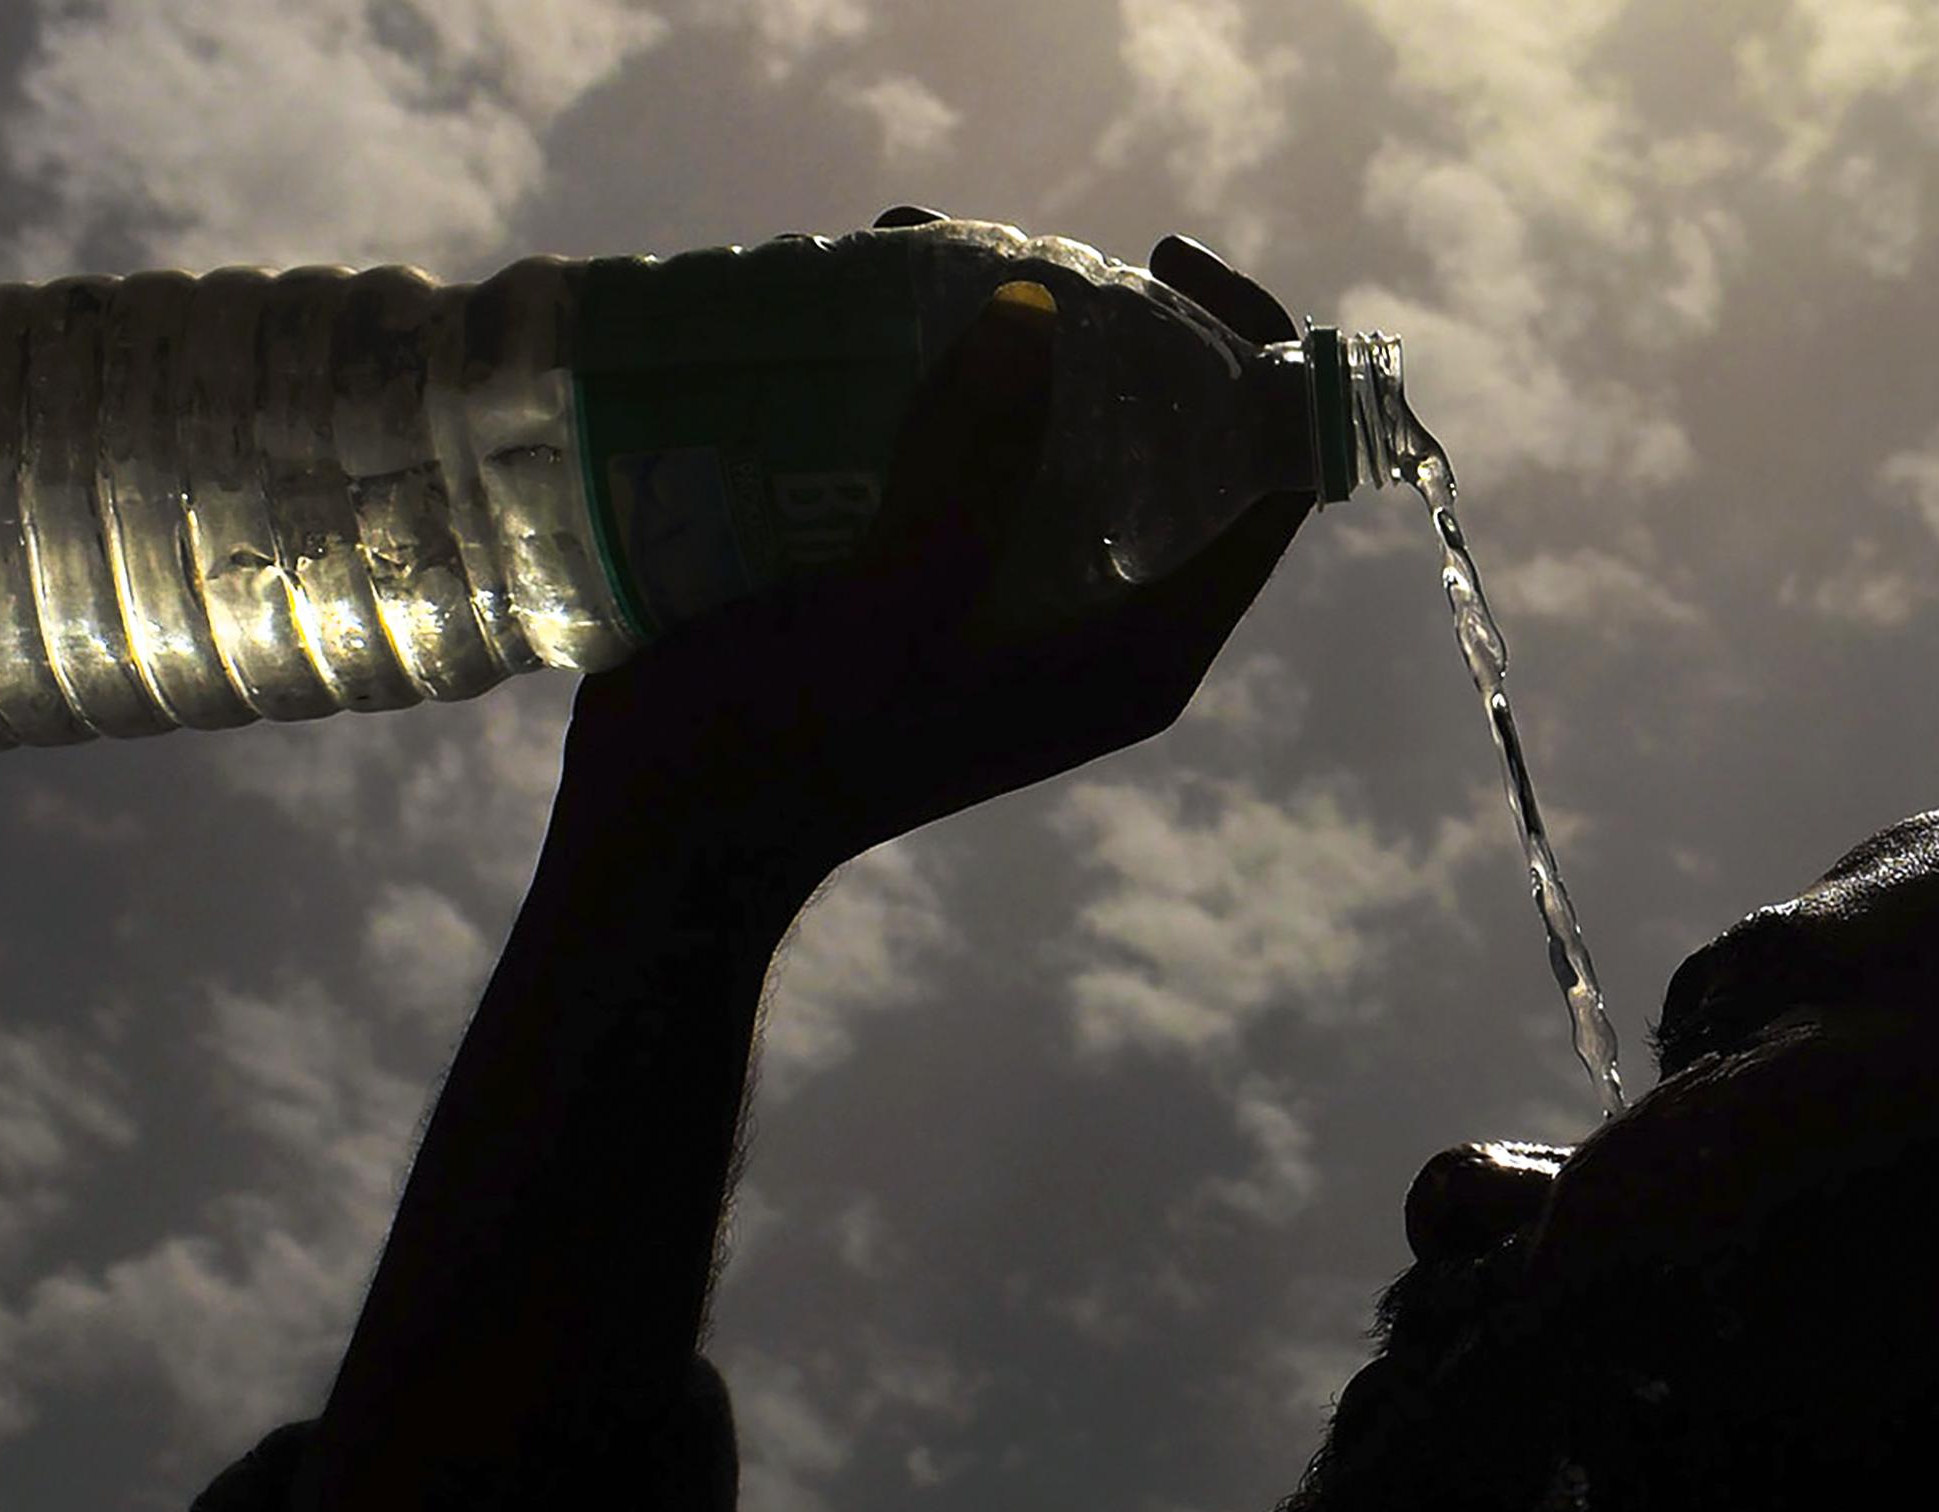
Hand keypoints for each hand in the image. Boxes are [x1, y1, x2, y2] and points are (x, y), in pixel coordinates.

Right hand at [547, 257, 1312, 882]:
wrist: (671, 835)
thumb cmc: (790, 744)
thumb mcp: (893, 602)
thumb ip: (976, 463)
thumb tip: (1040, 308)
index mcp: (1143, 648)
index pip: (1267, 479)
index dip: (1253, 355)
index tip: (1162, 258)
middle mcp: (1101, 617)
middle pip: (1167, 438)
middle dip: (1105, 325)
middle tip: (1007, 252)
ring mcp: (1015, 596)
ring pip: (1054, 432)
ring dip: (1001, 334)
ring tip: (914, 248)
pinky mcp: (932, 577)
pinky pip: (966, 450)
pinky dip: (930, 374)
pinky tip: (861, 303)